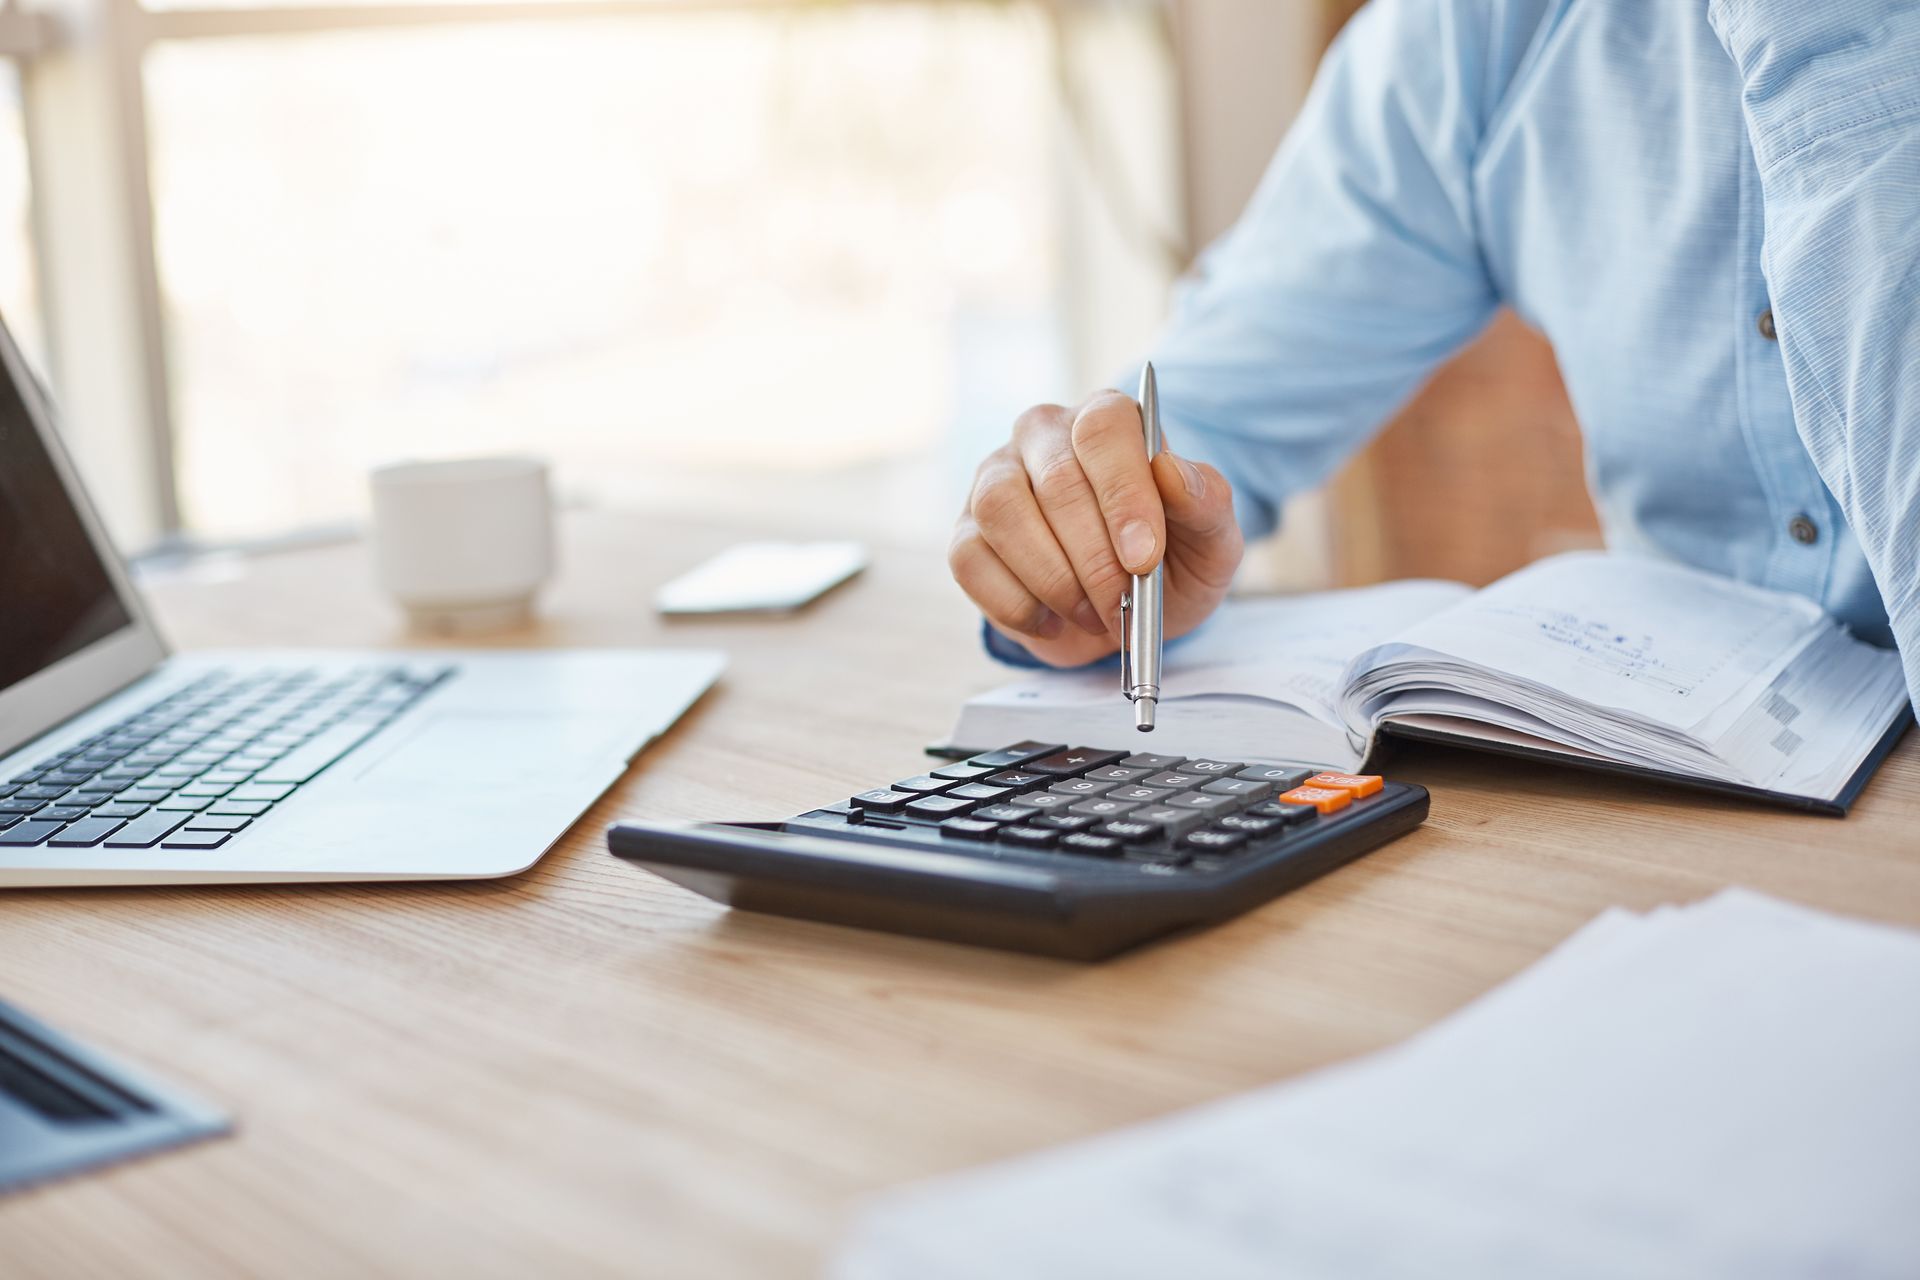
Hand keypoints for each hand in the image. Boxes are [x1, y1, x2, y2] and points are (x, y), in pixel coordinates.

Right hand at [949, 391, 1243, 666]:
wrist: (1129, 610)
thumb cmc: (1172, 562)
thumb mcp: (1212, 541)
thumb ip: (1206, 503)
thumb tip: (1171, 472)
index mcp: (1107, 419)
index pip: (1103, 429)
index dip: (1123, 493)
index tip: (1144, 558)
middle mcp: (1043, 436)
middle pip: (1055, 480)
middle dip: (1094, 556)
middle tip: (1122, 605)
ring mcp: (995, 480)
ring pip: (1000, 511)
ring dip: (1051, 577)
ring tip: (1091, 614)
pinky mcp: (966, 532)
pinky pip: (969, 559)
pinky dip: (1014, 603)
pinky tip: (1051, 619)